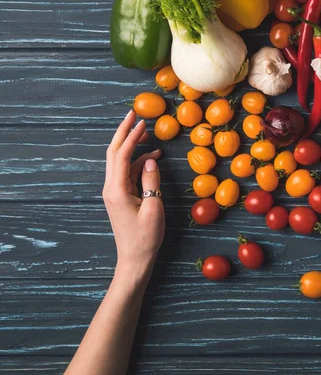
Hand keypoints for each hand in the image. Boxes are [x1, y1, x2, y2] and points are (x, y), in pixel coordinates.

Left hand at [103, 110, 164, 278]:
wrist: (134, 259)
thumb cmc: (145, 237)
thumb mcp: (154, 208)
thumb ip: (152, 181)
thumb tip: (151, 159)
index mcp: (117, 190)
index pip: (122, 155)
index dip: (131, 136)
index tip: (142, 121)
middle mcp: (111, 188)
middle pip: (114, 153)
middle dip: (123, 132)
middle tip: (134, 115)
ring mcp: (115, 191)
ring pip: (120, 161)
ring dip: (131, 145)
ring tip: (147, 133)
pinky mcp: (120, 195)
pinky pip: (127, 171)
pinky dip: (138, 161)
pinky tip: (152, 157)